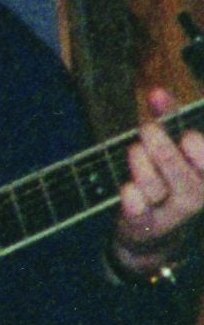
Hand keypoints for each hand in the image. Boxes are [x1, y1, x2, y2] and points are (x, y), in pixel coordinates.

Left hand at [113, 87, 203, 278]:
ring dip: (141, 165)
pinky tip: (128, 189)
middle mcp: (195, 196)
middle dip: (163, 150)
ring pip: (155, 188)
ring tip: (134, 150)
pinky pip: (139, 214)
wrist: (154, 232)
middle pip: (182, 176)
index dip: (198, 151)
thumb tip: (157, 92)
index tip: (186, 137)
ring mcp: (170, 214)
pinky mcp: (144, 225)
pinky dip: (133, 202)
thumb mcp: (173, 146)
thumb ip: (169, 117)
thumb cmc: (167, 177)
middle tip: (147, 129)